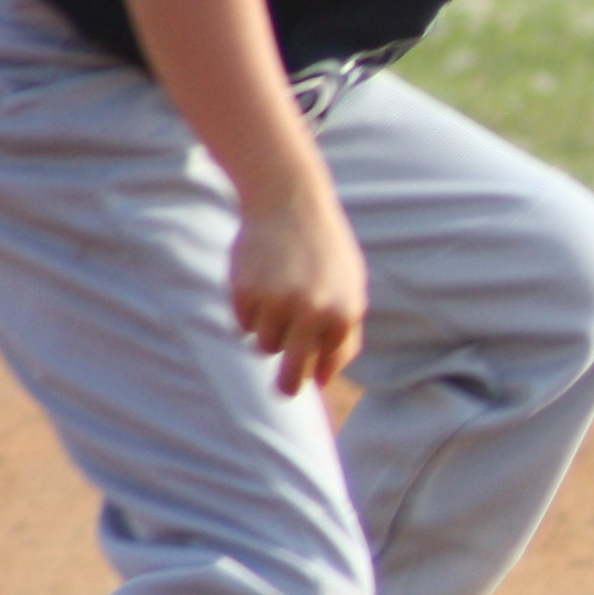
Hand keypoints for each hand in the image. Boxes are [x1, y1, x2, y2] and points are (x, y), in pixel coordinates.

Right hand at [231, 181, 366, 396]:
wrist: (290, 202)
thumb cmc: (325, 250)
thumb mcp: (350, 287)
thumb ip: (344, 332)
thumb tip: (324, 379)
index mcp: (343, 313)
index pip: (326, 363)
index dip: (316, 373)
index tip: (308, 379)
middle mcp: (311, 311)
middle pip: (291, 373)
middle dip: (287, 386)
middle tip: (284, 392)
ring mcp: (276, 302)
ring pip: (264, 347)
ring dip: (268, 334)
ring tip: (277, 303)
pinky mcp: (245, 292)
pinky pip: (243, 324)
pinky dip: (249, 313)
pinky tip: (259, 284)